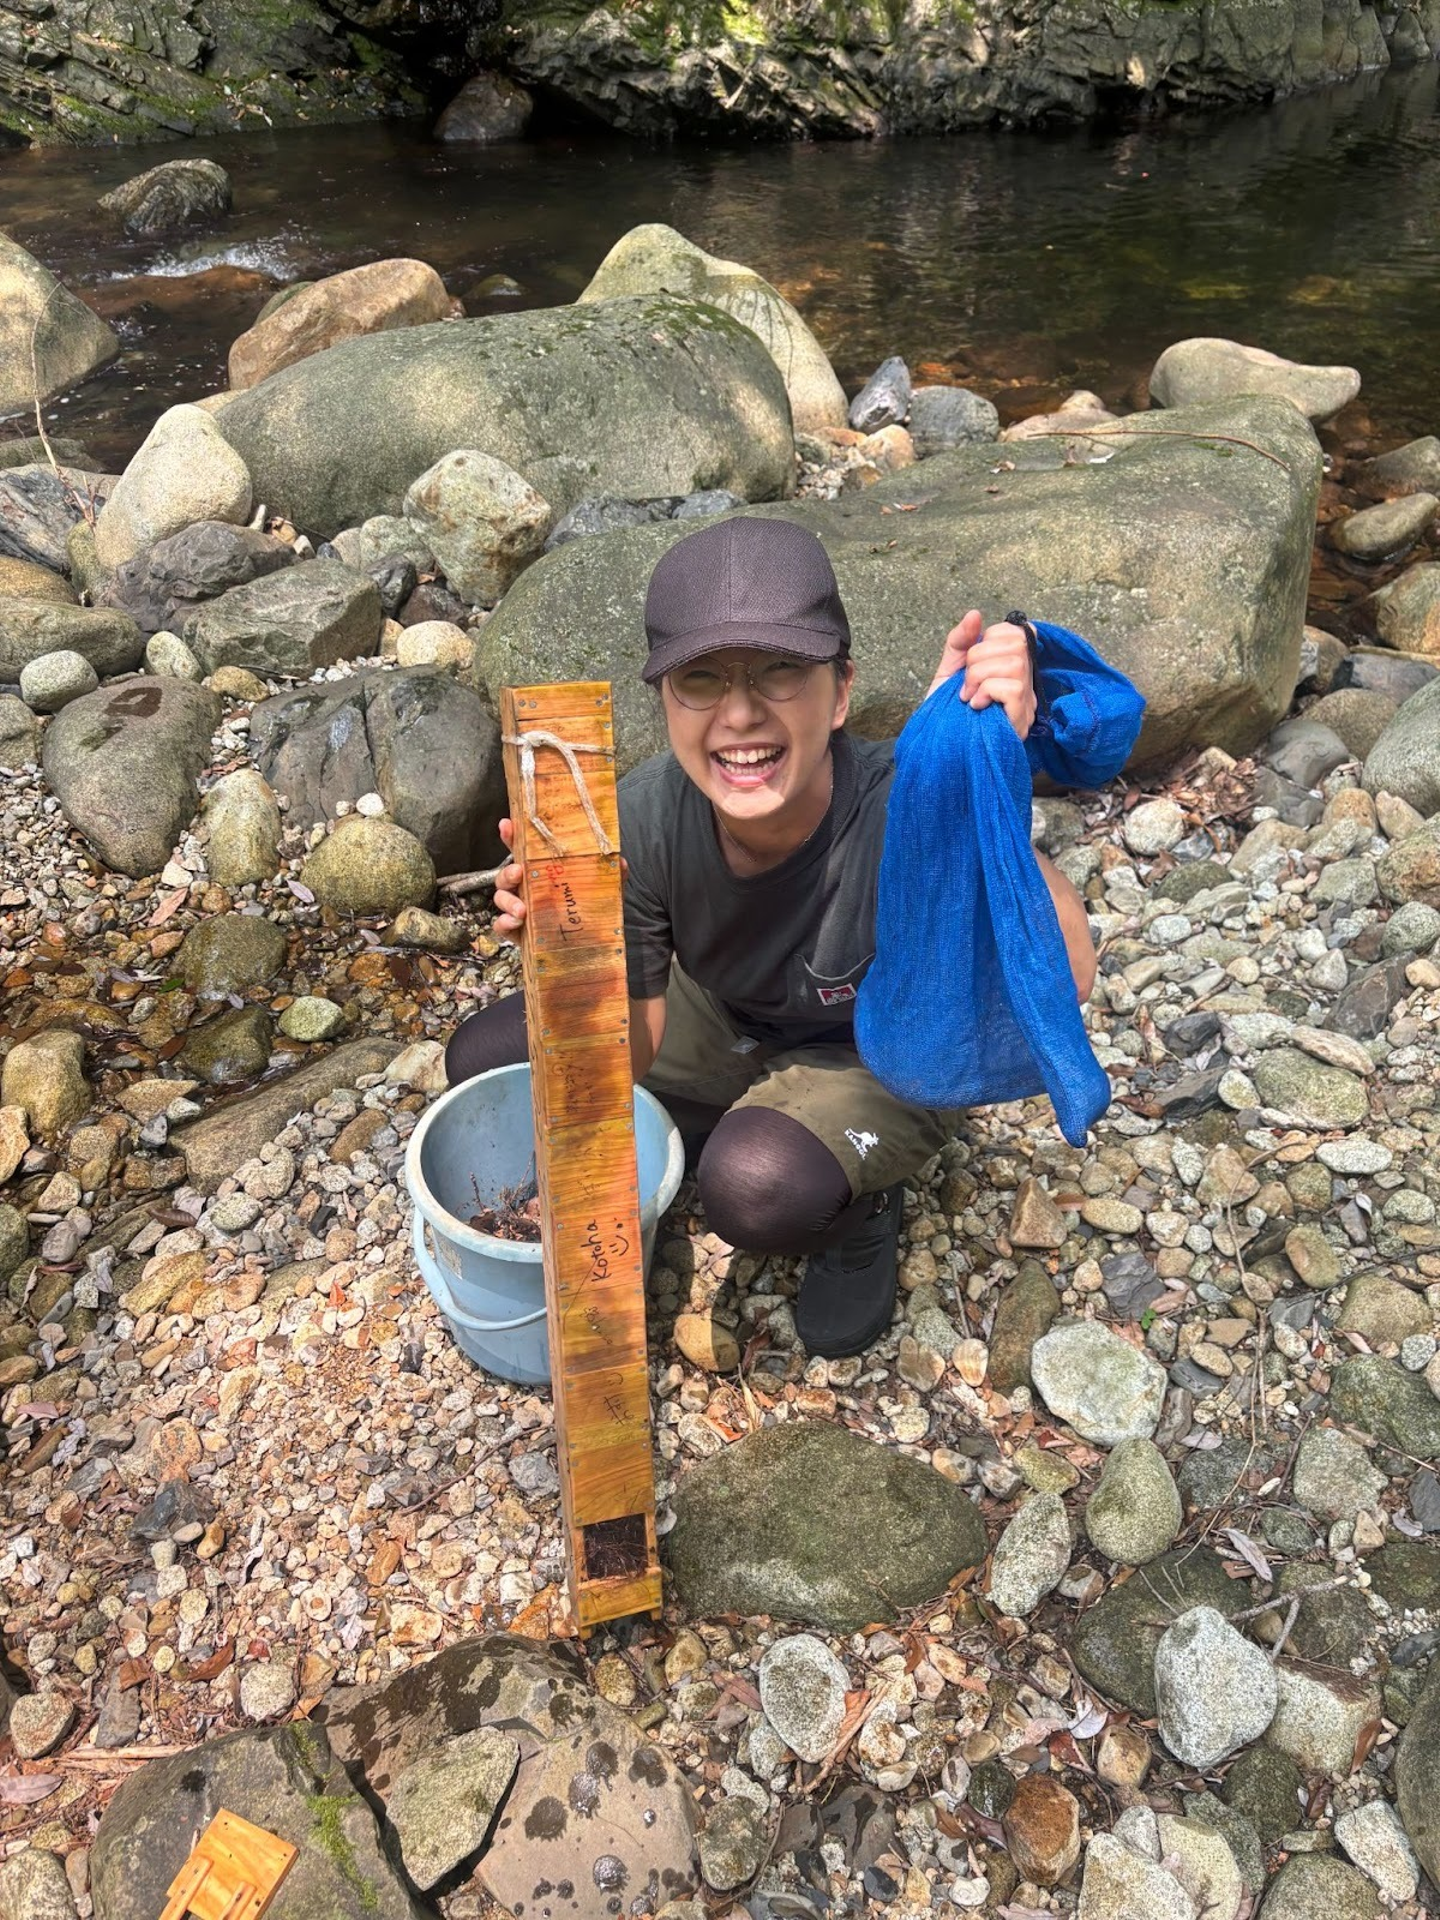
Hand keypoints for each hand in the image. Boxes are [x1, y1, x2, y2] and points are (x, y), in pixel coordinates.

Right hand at [490, 819, 628, 942]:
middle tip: (519, 873)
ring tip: (522, 910)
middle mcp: (528, 889)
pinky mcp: (517, 932)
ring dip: (507, 900)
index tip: (507, 825)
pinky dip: (504, 923)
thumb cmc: (590, 915)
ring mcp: (520, 910)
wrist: (589, 949)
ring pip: (501, 898)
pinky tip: (517, 923)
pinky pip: (500, 925)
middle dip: (508, 871)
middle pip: (506, 874)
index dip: (512, 837)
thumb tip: (620, 862)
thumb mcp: (604, 892)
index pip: (523, 850)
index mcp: (543, 873)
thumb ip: (613, 876)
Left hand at [927, 608, 1036, 739]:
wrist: (936, 745)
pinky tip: (976, 706)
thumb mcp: (950, 668)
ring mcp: (1027, 702)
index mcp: (1012, 667)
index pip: (1018, 632)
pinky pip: (1013, 688)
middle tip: (966, 683)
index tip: (971, 662)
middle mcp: (1026, 682)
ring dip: (980, 677)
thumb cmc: (947, 710)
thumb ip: (961, 640)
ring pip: (1015, 664)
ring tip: (969, 697)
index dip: (991, 639)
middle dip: (979, 658)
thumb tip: (975, 614)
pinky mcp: (1022, 719)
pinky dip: (988, 691)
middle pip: (1016, 644)